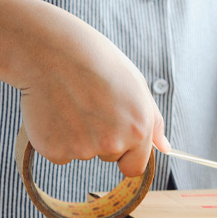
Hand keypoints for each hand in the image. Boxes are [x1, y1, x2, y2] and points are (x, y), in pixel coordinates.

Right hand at [11, 5, 169, 175]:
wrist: (51, 50)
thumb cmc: (95, 62)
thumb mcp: (136, 85)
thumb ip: (153, 122)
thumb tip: (165, 148)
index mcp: (138, 130)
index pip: (134, 167)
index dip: (126, 153)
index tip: (116, 137)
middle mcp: (113, 144)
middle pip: (108, 157)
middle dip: (101, 137)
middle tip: (89, 103)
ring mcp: (82, 149)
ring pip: (82, 153)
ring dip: (77, 135)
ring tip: (71, 102)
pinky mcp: (54, 150)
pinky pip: (58, 152)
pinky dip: (55, 136)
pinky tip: (54, 109)